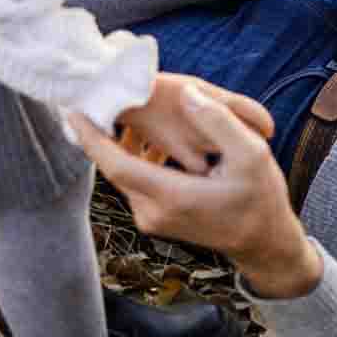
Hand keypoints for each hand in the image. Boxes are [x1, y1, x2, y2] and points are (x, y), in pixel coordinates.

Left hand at [74, 90, 321, 299]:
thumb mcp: (253, 154)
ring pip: (125, 175)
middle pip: (116, 167)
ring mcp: (152, 219)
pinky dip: (137, 160)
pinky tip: (153, 142)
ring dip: (124, 145)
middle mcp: (153, 212)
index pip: (116, 165)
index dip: (91, 137)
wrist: (263, 243)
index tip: (73, 110)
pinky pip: (137, 183)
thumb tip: (187, 93)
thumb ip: (219, 121)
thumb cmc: (261, 198)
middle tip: (105, 97)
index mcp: (172, 196)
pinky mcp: (155, 220)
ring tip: (130, 113)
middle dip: (107, 132)